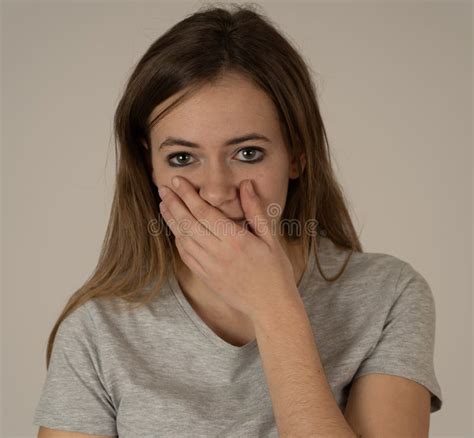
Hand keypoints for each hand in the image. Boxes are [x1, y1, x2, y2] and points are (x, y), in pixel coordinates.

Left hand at [157, 176, 299, 322]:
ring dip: (171, 220)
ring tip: (164, 204)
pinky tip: (175, 230)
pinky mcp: (206, 277)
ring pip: (183, 239)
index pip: (204, 212)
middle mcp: (218, 253)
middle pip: (188, 223)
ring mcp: (209, 267)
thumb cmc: (275, 272)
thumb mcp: (271, 238)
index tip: (178, 181)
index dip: (188, 195)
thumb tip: (246, 185)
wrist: (270, 307)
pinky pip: (186, 256)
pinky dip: (178, 240)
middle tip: (163, 188)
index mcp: (235, 240)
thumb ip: (255, 211)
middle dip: (173, 203)